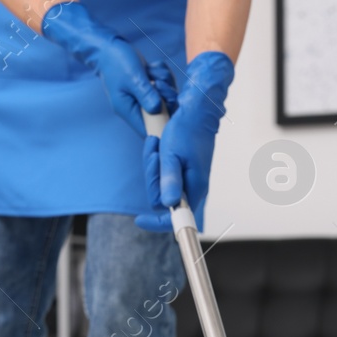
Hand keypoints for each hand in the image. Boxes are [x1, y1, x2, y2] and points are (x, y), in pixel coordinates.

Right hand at [42, 2, 162, 136]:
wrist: (108, 47)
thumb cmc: (117, 62)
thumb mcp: (133, 77)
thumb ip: (146, 94)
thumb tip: (158, 109)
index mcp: (128, 110)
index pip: (148, 130)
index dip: (163, 124)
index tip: (169, 105)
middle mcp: (136, 107)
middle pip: (163, 113)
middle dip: (166, 95)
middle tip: (158, 82)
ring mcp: (143, 97)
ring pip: (166, 96)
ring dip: (165, 81)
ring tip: (152, 71)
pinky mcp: (148, 87)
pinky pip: (164, 85)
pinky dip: (162, 74)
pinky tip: (152, 67)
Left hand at [134, 52, 235, 232]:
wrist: (198, 113)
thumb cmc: (187, 130)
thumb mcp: (172, 154)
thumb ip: (169, 180)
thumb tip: (167, 204)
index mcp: (194, 188)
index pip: (177, 220)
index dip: (157, 224)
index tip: (139, 219)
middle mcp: (194, 188)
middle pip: (162, 200)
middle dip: (152, 179)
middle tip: (154, 156)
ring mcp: (189, 181)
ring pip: (161, 187)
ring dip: (154, 168)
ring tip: (157, 147)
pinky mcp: (185, 173)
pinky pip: (164, 177)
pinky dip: (158, 164)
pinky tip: (160, 149)